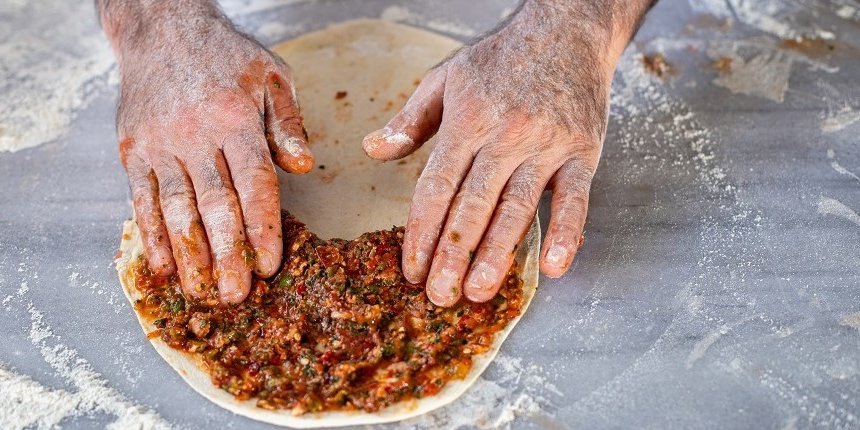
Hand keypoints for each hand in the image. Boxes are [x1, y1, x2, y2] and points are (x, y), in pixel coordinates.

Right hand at [103, 2, 312, 302]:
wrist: (160, 28)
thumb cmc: (226, 56)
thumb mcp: (271, 76)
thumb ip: (287, 124)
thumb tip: (304, 165)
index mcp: (235, 120)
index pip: (253, 184)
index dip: (262, 229)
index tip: (269, 267)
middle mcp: (195, 135)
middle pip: (214, 207)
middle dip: (226, 256)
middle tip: (238, 296)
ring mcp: (159, 145)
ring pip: (175, 210)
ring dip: (188, 257)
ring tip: (202, 293)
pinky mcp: (132, 151)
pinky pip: (142, 200)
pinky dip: (151, 236)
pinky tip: (162, 266)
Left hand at [364, 0, 646, 305]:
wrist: (567, 29)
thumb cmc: (501, 58)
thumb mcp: (445, 77)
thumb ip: (410, 119)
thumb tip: (372, 151)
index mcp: (467, 120)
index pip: (436, 186)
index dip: (422, 232)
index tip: (411, 268)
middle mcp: (506, 135)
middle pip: (473, 205)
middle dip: (453, 255)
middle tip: (439, 296)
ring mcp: (546, 145)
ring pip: (518, 208)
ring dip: (498, 254)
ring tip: (479, 292)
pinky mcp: (582, 151)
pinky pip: (576, 199)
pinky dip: (567, 233)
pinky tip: (553, 267)